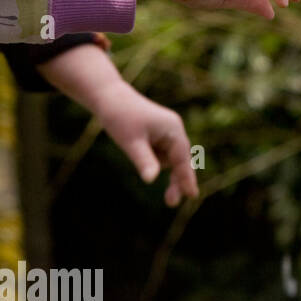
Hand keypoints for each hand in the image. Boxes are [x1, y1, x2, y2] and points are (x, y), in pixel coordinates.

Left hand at [95, 89, 197, 206]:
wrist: (109, 97)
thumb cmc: (120, 117)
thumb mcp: (131, 142)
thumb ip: (144, 161)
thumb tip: (151, 180)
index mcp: (173, 129)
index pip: (182, 159)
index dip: (186, 178)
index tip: (192, 196)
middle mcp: (174, 129)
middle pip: (180, 161)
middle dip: (176, 181)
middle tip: (170, 203)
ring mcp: (167, 131)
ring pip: (168, 158)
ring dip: (158, 167)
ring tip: (132, 143)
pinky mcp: (158, 133)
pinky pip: (160, 153)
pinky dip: (153, 160)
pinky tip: (135, 146)